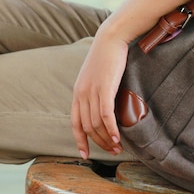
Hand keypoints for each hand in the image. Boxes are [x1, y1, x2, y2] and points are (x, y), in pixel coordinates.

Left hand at [71, 27, 127, 158]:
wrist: (110, 38)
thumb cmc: (107, 56)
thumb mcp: (95, 76)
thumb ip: (95, 91)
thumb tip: (103, 105)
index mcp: (78, 93)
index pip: (75, 123)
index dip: (80, 141)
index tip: (85, 154)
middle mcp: (81, 95)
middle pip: (87, 127)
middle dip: (99, 143)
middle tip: (112, 152)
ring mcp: (92, 92)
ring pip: (96, 124)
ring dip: (107, 139)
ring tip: (118, 148)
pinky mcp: (104, 88)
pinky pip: (105, 115)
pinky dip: (111, 128)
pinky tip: (118, 137)